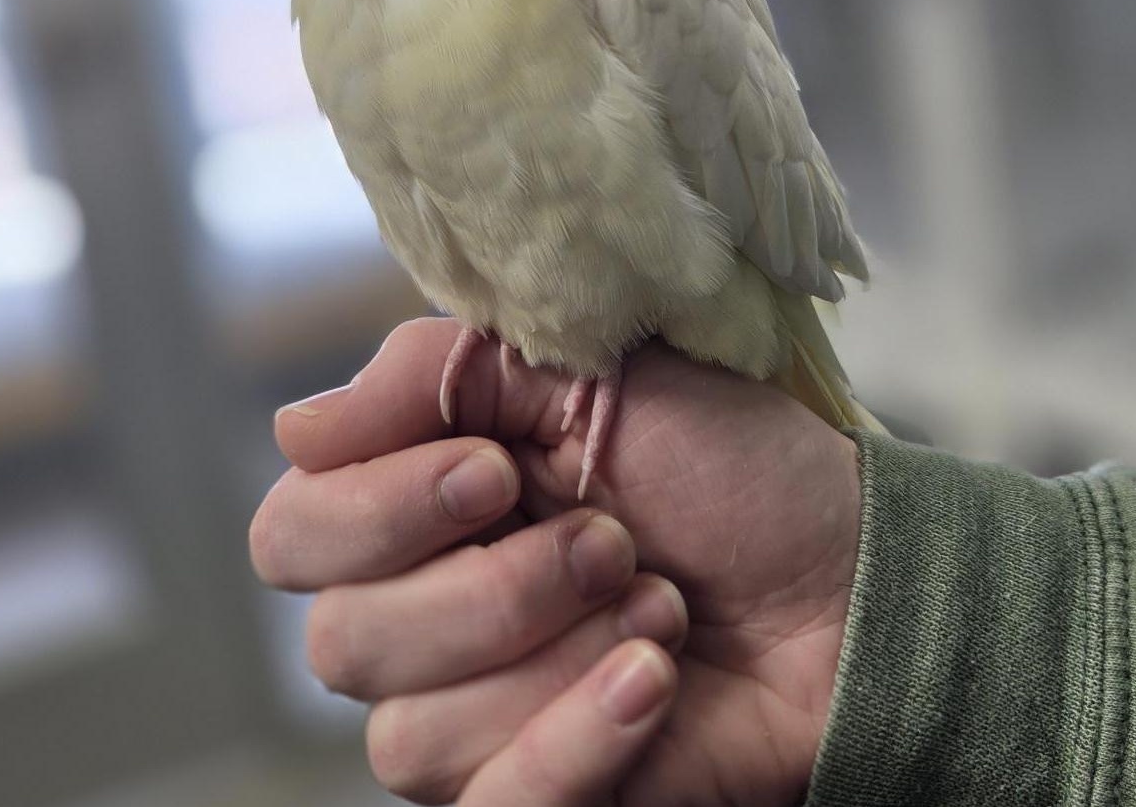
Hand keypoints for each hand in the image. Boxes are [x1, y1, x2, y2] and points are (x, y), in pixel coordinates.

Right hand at [250, 317, 860, 804]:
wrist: (843, 576)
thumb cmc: (726, 463)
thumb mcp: (590, 372)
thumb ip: (437, 376)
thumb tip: (296, 425)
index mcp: (423, 501)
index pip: (292, 532)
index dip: (376, 510)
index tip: (495, 468)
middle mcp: (424, 613)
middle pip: (341, 643)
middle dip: (494, 588)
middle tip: (611, 537)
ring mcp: (474, 715)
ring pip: (411, 735)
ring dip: (557, 654)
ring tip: (657, 600)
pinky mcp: (535, 794)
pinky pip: (493, 806)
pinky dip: (580, 738)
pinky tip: (653, 678)